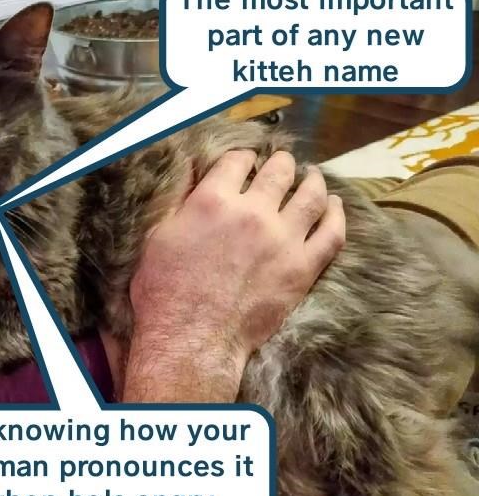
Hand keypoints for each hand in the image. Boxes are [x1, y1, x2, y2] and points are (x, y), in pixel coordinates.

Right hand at [122, 149, 344, 402]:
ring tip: (312, 176)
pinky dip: (336, 215)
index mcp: (212, 201)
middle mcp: (252, 212)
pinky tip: (335, 206)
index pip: (236, 162)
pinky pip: (331, 234)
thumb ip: (181, 202)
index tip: (245, 161)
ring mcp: (282, 240)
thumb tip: (194, 177)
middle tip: (282, 162)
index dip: (242, 158)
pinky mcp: (302, 268)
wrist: (191, 338)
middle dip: (281, 163)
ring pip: (310, 196)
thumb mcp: (159, 236)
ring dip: (312, 180)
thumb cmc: (164, 292)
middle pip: (278, 172)